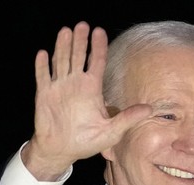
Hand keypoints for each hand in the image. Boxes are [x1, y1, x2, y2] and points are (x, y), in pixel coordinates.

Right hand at [23, 21, 151, 180]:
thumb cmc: (86, 141)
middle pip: (79, 56)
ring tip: (66, 31)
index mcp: (92, 89)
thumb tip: (150, 109)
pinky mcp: (44, 94)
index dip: (99, 47)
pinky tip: (43, 54)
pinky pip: (43, 77)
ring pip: (61, 61)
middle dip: (81, 41)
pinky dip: (42, 66)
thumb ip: (128, 118)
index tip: (100, 31)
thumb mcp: (111, 132)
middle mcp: (76, 84)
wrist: (61, 150)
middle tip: (83, 25)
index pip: (97, 62)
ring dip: (62, 47)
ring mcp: (59, 87)